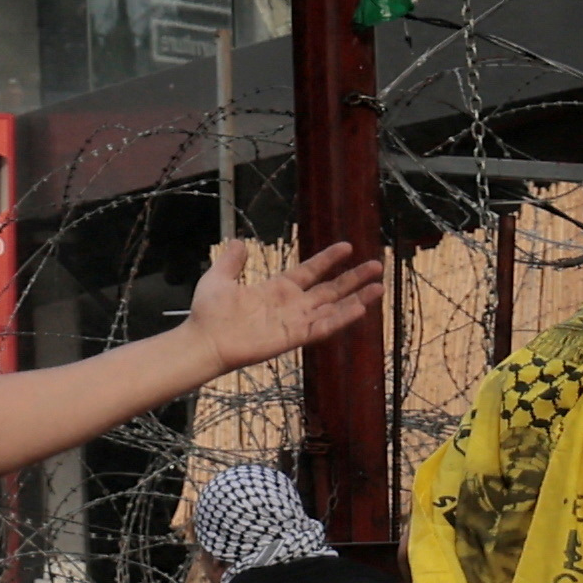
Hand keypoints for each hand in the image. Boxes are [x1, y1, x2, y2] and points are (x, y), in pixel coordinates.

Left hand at [181, 235, 382, 372]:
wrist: (203, 340)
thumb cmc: (209, 312)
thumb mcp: (219, 278)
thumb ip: (231, 261)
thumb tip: (238, 241)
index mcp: (276, 289)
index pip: (310, 271)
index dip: (328, 260)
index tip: (347, 246)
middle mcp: (291, 305)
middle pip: (330, 289)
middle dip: (353, 278)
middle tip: (377, 265)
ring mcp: (295, 321)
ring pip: (333, 308)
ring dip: (357, 299)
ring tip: (379, 287)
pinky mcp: (294, 337)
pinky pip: (323, 327)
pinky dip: (341, 318)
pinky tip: (360, 309)